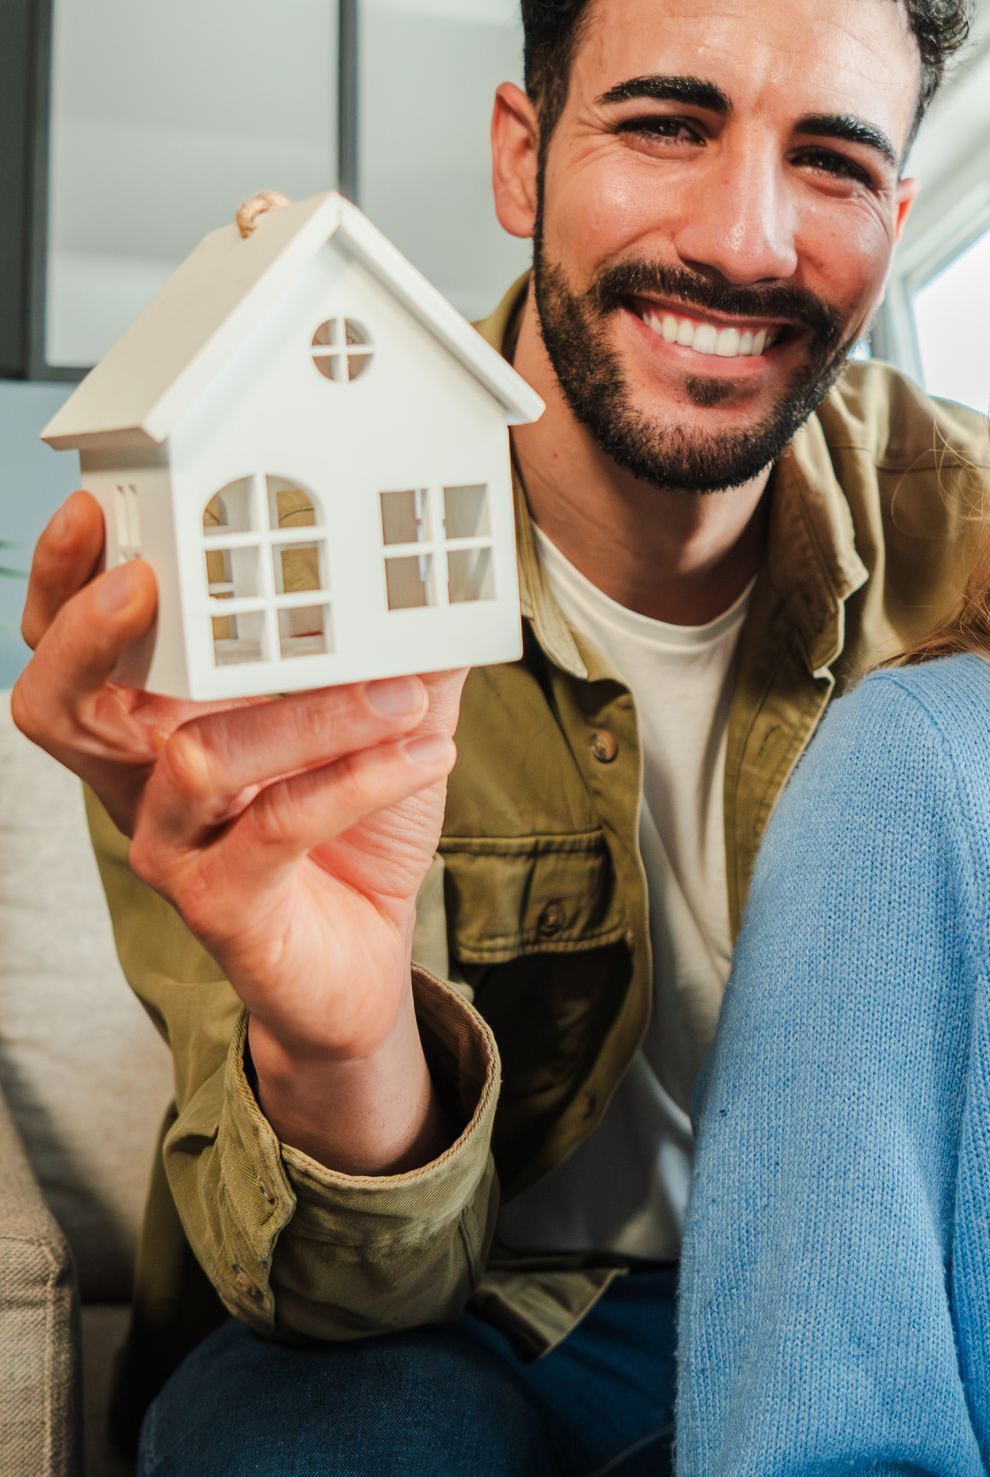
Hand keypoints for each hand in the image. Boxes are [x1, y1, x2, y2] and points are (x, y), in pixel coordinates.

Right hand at [11, 492, 463, 1149]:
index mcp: (155, 726)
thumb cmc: (348, 840)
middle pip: (62, 702)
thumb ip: (396, 652)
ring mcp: (171, 846)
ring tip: (400, 694)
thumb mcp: (375, 728)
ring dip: (307, 714)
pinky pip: (277, 827)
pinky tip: (424, 754)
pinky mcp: (220, 904)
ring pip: (199, 760)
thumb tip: (439, 575)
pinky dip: (358, 781)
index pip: (73, 645)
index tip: (92, 508)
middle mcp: (139, 783)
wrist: (361, 967)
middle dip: (94, 631)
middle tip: (153, 579)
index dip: (65, 580)